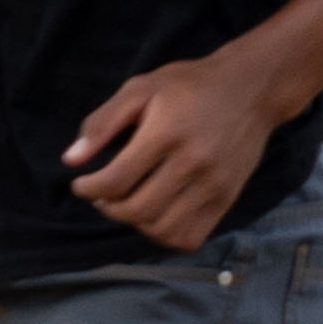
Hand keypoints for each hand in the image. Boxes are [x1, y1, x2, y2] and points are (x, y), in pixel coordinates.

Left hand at [59, 47, 289, 249]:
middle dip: (107, 207)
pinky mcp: (227, 199)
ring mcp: (214, 186)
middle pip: (137, 210)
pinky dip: (165, 235)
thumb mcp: (140, 88)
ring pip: (161, 230)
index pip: (116, 180)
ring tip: (128, 203)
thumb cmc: (189, 86)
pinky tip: (156, 214)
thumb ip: (102, 122)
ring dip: (135, 223)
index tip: (82, 184)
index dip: (89, 189)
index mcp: (166, 133)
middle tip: (102, 195)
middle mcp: (193, 164)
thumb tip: (71, 160)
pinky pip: (190, 237)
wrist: (251, 90)